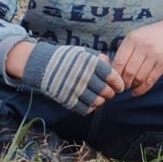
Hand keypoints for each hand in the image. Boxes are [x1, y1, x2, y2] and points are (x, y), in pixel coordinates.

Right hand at [7, 39, 124, 111]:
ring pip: (98, 102)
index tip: (119, 86)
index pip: (112, 77)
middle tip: (110, 92)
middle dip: (111, 93)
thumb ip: (100, 59)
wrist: (43, 65)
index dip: (118, 83)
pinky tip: (90, 103)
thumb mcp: (84, 52)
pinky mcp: (68, 100)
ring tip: (100, 97)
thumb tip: (113, 67)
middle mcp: (84, 77)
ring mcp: (76, 90)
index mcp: (90, 64)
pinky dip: (91, 107)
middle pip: (107, 91)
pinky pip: (85, 109)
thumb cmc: (68, 58)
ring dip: (101, 101)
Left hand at [112, 16, 162, 96]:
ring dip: (133, 86)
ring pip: (139, 77)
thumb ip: (124, 50)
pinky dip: (142, 89)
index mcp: (132, 39)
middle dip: (124, 82)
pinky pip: (151, 80)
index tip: (114, 79)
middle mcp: (144, 46)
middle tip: (122, 85)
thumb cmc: (149, 36)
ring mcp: (155, 55)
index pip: (119, 62)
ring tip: (130, 86)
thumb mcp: (134, 36)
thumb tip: (111, 70)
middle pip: (129, 71)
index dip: (115, 74)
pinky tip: (137, 91)